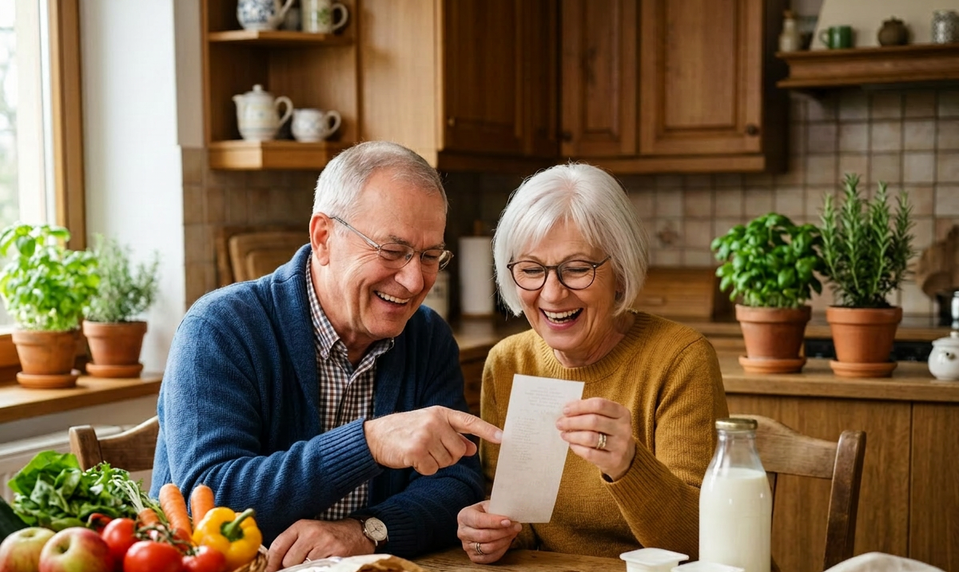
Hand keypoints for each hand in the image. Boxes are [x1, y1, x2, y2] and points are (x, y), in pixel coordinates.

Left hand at [265, 518, 371, 571]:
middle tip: (299, 565)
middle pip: (288, 561)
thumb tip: (271, 567)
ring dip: (304, 569)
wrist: (358, 533)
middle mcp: (312, 533)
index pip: (277, 547)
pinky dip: (317, 569)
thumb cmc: (328, 535)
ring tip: (312, 563)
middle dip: (290, 568)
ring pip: (302, 568)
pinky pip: (317, 570)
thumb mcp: (308, 533)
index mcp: (301, 526)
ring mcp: (325, 544)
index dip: (270, 564)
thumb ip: (289, 545)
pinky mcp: (336, 555)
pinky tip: (321, 565)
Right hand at [365, 406, 502, 474]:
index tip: (504, 438)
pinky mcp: (416, 450)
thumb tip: (472, 448)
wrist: (376, 436)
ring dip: (434, 462)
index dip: (487, 431)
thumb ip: (453, 436)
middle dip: (449, 456)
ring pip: (446, 461)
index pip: (469, 422)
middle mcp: (435, 422)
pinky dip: (424, 469)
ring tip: (419, 452)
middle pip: (459, 450)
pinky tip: (413, 459)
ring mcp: (425, 435)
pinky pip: (432, 469)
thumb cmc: (406, 431)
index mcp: (441, 413)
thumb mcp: (431, 427)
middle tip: (431, 450)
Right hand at [457, 500, 521, 562]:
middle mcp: (462, 532)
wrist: (477, 522)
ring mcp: (466, 546)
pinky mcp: (473, 556)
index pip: (479, 521)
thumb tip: (511, 516)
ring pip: (488, 548)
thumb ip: (497, 509)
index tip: (508, 521)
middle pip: (484, 536)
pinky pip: (489, 557)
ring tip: (513, 533)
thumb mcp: (488, 505)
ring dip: (504, 541)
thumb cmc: (485, 512)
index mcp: (464, 516)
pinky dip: (501, 550)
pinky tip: (507, 541)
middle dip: (503, 532)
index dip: (494, 522)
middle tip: (516, 527)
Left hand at [556, 397, 635, 479]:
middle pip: (593, 421)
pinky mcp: (613, 460)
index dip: (580, 406)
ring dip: (573, 435)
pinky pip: (590, 453)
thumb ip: (590, 411)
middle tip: (560, 423)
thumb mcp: (606, 418)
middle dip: (572, 421)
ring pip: (590, 438)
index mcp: (622, 413)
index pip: (599, 405)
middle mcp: (624, 428)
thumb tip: (568, 408)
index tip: (565, 410)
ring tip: (564, 434)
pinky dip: (577, 448)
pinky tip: (572, 444)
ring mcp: (620, 445)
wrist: (625, 457)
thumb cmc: (609, 432)